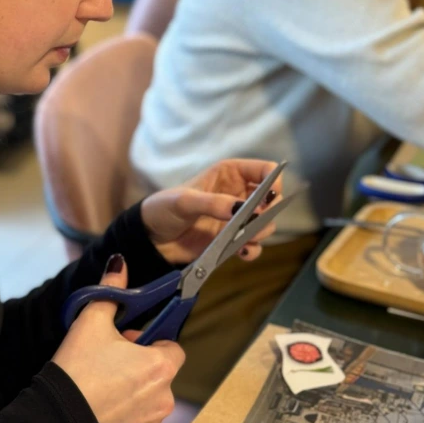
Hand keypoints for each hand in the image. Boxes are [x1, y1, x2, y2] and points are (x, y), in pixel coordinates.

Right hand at [52, 256, 184, 422]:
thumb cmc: (77, 370)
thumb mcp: (91, 322)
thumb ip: (111, 292)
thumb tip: (119, 263)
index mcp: (161, 366)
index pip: (172, 347)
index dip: (151, 342)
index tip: (129, 343)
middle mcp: (165, 398)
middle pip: (161, 374)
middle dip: (141, 368)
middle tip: (111, 365)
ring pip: (151, 401)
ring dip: (136, 394)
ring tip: (104, 390)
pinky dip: (127, 420)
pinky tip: (104, 412)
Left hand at [140, 158, 281, 264]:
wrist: (151, 239)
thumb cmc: (164, 208)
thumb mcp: (184, 201)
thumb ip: (213, 203)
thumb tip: (241, 209)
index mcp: (229, 174)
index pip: (263, 170)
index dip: (272, 181)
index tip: (269, 198)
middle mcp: (238, 194)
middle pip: (271, 199)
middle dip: (269, 211)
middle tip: (256, 221)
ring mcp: (236, 219)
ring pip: (265, 223)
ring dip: (260, 232)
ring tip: (244, 238)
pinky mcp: (232, 241)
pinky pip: (252, 245)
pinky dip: (252, 250)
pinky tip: (242, 252)